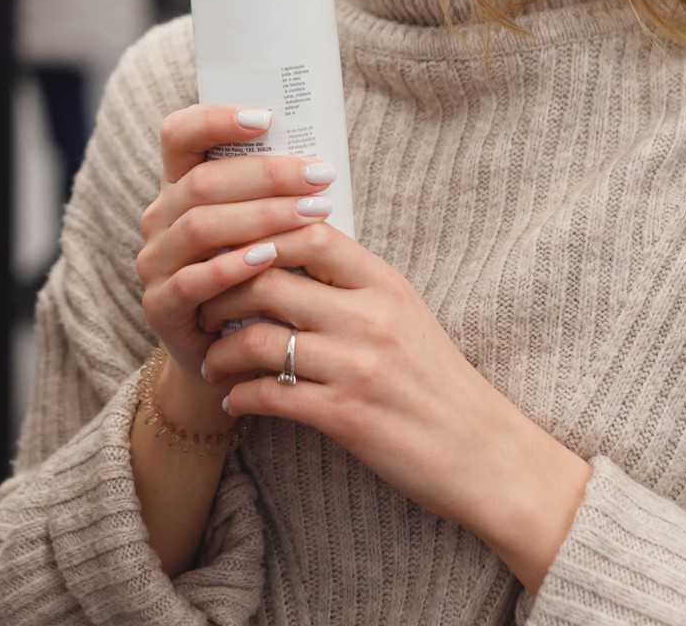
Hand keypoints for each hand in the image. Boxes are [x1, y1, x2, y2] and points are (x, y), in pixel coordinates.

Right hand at [135, 103, 336, 425]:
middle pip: (202, 182)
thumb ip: (276, 195)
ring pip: (199, 225)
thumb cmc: (262, 278)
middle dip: (266, 175)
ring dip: (259, 217)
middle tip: (319, 176)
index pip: (180, 134)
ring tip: (311, 213)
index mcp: (180, 186)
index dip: (216, 119)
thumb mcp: (266, 228)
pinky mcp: (161, 308)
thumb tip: (324, 156)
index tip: (266, 117)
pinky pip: (191, 280)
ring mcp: (156, 263)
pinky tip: (268, 259)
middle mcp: (160, 219)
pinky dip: (231, 267)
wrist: (234, 355)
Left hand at [199, 223, 591, 590]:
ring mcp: (358, 367)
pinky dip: (238, 397)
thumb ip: (352, 280)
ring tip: (211, 361)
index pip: (306, 232)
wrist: (485, 453)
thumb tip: (290, 245)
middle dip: (219, 293)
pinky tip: (233, 401)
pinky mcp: (347, 417)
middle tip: (201, 308)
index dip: (254, 234)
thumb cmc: (436, 380)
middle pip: (266, 280)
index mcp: (383, 283)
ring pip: (256, 339)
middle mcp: (370, 318)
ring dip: (218, 351)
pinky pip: (268, 396)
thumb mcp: (404, 312)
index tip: (226, 252)